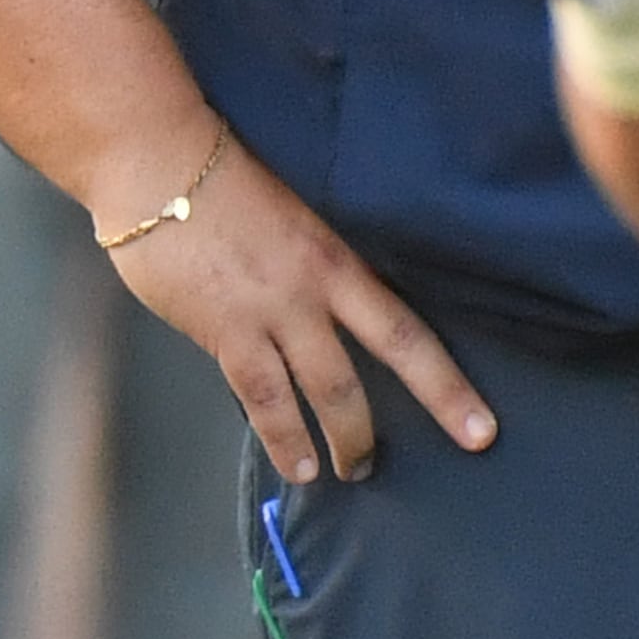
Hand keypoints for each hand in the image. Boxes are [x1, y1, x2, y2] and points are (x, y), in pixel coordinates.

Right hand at [93, 123, 497, 481]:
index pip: (406, 332)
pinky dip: (280, 434)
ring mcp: (270, 309)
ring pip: (323, 388)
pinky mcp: (224, 326)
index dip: (447, 386)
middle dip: (400, 416)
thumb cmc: (216, 187)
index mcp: (338, 260)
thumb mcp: (288, 223)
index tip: (480, 428)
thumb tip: (319, 318)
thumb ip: (308, 271)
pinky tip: (293, 466)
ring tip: (345, 473)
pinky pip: (261, 394)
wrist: (158, 165)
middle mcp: (315, 289)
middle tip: (408, 464)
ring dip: (338, 439)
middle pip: (377, 365)